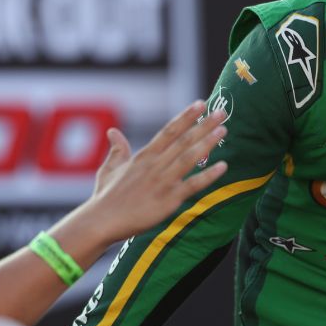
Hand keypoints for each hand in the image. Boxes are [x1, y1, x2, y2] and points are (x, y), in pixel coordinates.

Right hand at [85, 101, 228, 242]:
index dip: (186, 117)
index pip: (169, 131)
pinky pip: (193, 185)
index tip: (200, 104)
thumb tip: (112, 131)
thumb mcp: (109, 168)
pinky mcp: (169, 200)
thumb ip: (117, 149)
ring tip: (223, 130)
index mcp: (144, 156)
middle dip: (204, 125)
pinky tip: (223, 166)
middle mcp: (155, 165)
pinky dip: (208, 176)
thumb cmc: (105, 197)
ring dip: (207, 143)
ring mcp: (163, 182)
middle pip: (183, 140)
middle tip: (221, 111)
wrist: (102, 221)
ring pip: (189, 158)